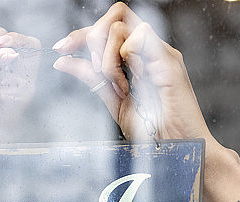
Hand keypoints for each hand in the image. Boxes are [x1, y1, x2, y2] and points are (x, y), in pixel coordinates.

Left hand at [51, 2, 215, 145]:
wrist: (178, 148)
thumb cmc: (155, 131)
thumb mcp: (114, 102)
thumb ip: (92, 79)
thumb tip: (64, 61)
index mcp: (138, 57)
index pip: (108, 27)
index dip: (81, 34)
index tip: (61, 49)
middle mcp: (150, 50)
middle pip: (115, 15)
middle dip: (93, 38)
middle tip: (96, 71)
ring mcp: (161, 53)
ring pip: (121, 26)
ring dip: (108, 57)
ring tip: (119, 86)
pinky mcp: (169, 60)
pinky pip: (139, 37)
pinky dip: (125, 57)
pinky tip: (131, 83)